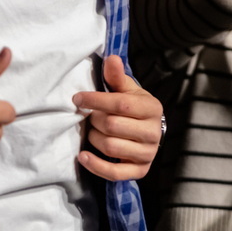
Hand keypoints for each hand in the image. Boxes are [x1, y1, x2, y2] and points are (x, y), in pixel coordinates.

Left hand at [75, 55, 162, 180]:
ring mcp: (148, 153)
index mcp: (152, 109)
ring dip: (93, 139)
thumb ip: (117, 77)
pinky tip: (83, 156)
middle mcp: (153, 132)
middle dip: (94, 120)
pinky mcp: (140, 170)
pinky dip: (95, 165)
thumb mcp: (128, 92)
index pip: (121, 104)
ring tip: (92, 132)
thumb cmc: (135, 110)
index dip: (95, 100)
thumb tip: (111, 58)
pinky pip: (114, 173)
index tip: (78, 98)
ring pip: (110, 147)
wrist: (149, 134)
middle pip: (112, 126)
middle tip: (90, 117)